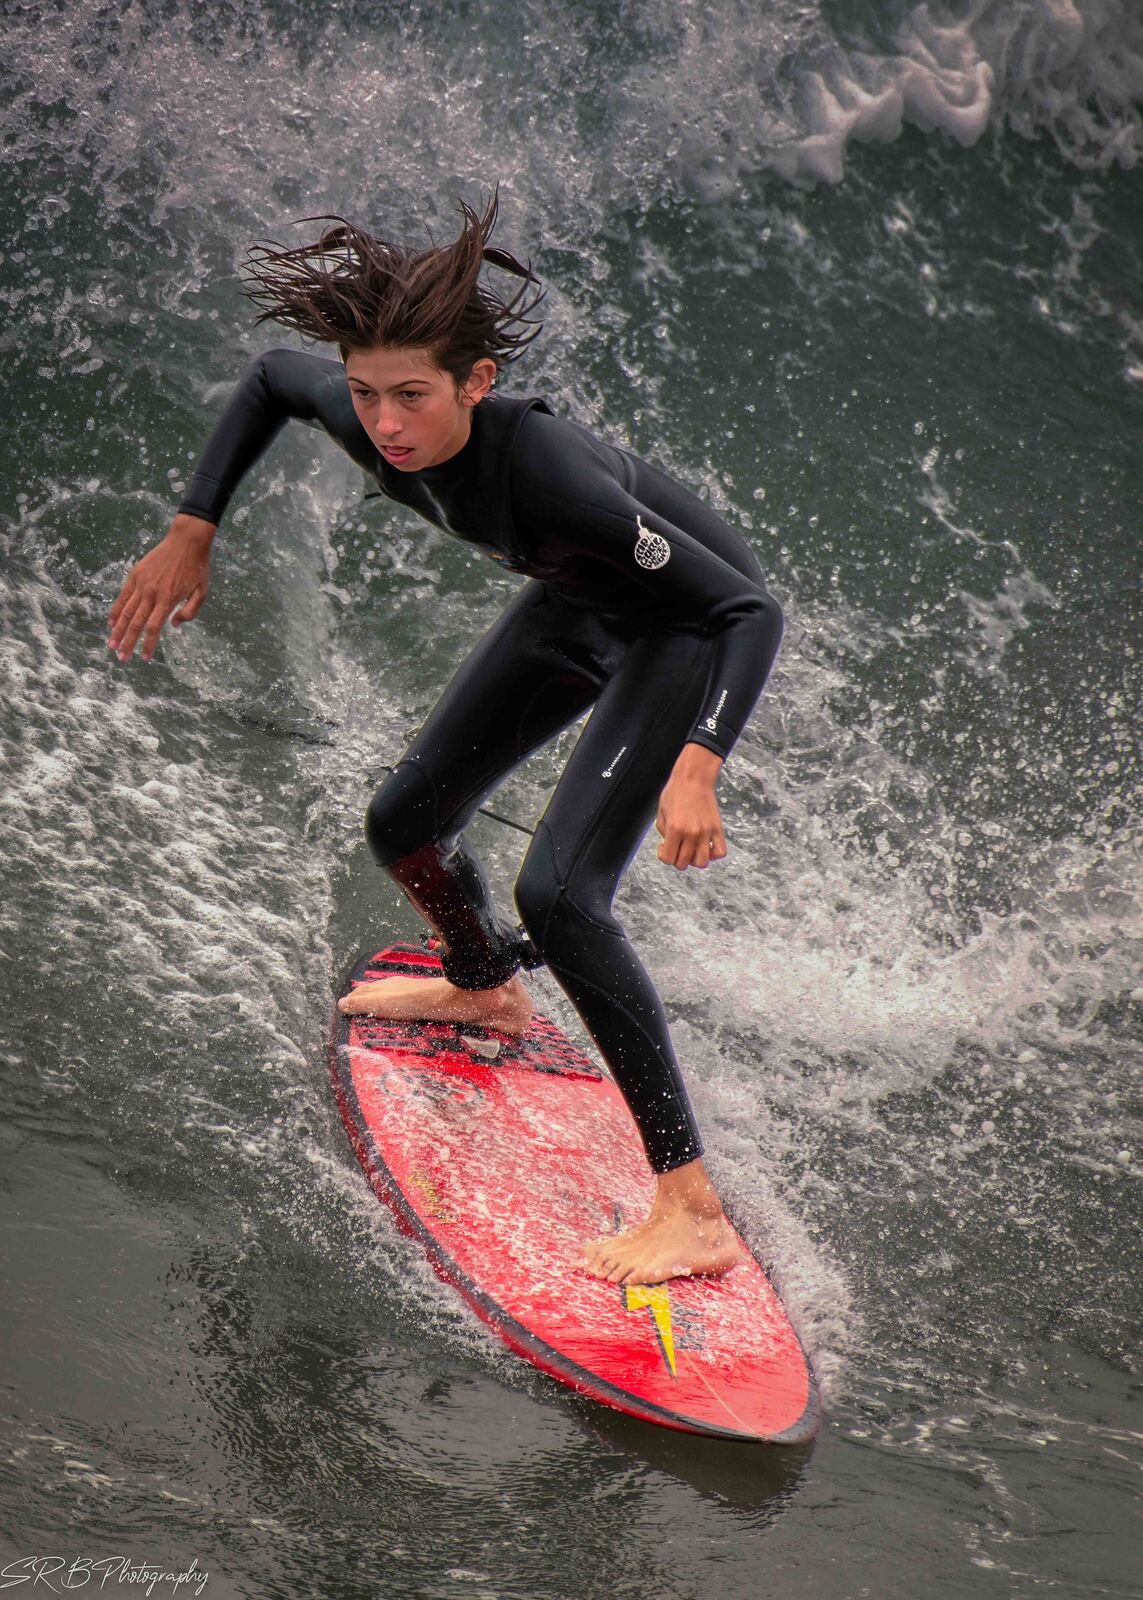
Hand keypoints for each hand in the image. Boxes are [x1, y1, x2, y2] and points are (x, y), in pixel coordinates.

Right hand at [108, 514, 215, 661]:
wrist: (186, 541)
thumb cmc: (197, 568)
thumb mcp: (202, 592)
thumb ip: (189, 612)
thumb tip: (173, 625)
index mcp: (168, 600)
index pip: (153, 628)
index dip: (147, 645)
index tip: (144, 658)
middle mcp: (151, 593)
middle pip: (136, 623)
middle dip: (128, 643)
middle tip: (121, 658)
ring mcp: (141, 583)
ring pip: (126, 612)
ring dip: (118, 630)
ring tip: (112, 645)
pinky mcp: (135, 575)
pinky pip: (122, 596)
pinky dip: (115, 611)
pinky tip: (111, 623)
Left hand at [656, 743, 726, 870]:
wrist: (693, 778)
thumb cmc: (676, 791)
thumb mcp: (661, 812)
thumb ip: (663, 832)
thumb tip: (669, 845)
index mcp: (674, 829)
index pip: (668, 858)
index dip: (663, 855)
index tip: (663, 847)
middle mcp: (691, 833)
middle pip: (684, 863)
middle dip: (677, 858)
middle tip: (676, 847)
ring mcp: (706, 832)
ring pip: (702, 862)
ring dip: (694, 860)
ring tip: (691, 850)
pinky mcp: (717, 829)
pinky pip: (720, 852)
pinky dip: (713, 855)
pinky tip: (705, 847)